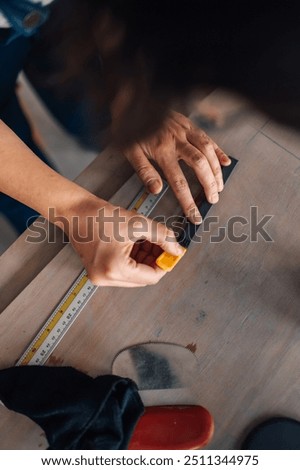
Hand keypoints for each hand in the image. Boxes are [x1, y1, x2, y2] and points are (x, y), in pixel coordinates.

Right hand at [58, 194, 183, 286]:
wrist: (76, 212)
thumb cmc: (99, 216)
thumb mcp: (138, 224)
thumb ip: (162, 237)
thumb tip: (176, 249)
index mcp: (115, 269)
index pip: (152, 276)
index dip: (165, 263)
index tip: (173, 252)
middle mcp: (106, 278)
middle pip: (143, 278)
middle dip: (155, 261)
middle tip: (162, 244)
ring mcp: (100, 277)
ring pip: (134, 276)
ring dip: (145, 260)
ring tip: (146, 241)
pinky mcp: (98, 273)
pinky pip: (123, 272)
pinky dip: (133, 260)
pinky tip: (135, 244)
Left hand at [123, 111, 230, 223]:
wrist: (131, 100)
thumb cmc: (128, 128)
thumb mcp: (130, 151)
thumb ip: (144, 171)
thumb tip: (157, 191)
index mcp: (162, 150)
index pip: (179, 181)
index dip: (188, 201)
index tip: (195, 215)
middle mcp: (177, 140)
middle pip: (200, 165)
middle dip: (209, 184)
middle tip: (213, 199)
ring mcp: (185, 130)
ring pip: (208, 150)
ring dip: (216, 170)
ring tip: (220, 186)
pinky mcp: (188, 123)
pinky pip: (207, 137)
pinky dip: (218, 150)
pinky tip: (225, 162)